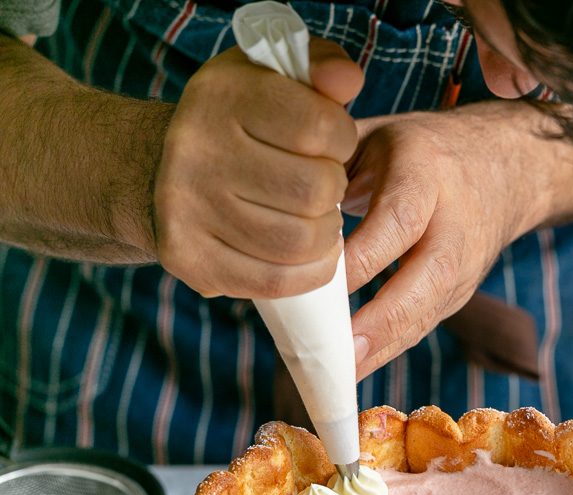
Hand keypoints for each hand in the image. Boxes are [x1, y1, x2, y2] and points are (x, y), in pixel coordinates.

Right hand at [153, 40, 362, 298]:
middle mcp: (196, 150)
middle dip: (334, 191)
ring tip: (318, 219)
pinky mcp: (191, 260)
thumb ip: (319, 66)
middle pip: (312, 190)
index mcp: (221, 96)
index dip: (342, 140)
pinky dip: (309, 273)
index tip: (333, 144)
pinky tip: (313, 256)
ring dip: (325, 235)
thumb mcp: (271, 76)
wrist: (157, 170)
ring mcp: (188, 210)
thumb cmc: (236, 123)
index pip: (318, 127)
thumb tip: (347, 83)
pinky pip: (275, 281)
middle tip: (324, 186)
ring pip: (298, 242)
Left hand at [343, 104, 550, 378]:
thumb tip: (275, 205)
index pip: (397, 222)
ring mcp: (462, 267)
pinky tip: (350, 372)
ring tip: (338, 378)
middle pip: (425, 280)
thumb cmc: (420, 151)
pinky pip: (420, 326)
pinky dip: (386, 351)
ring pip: (425, 314)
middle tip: (341, 355)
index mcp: (426, 174)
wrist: (506, 168)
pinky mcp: (458, 296)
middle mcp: (452, 225)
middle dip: (382, 321)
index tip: (318, 286)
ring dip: (381, 349)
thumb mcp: (379, 136)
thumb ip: (332, 164)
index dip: (362, 259)